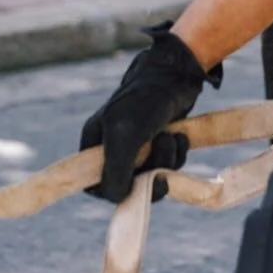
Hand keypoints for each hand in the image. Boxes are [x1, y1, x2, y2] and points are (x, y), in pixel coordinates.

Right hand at [79, 21, 222, 203]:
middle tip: (160, 162)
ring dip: (166, 161)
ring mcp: (138, 144)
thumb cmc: (146, 100)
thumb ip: (116, 171)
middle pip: (128, 184)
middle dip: (149, 174)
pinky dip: (176, 154)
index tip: (132, 185)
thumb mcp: (125, 136)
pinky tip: (178, 134)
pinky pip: (168, 165)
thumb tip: (118, 198)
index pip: (94, 184)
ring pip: (152, 175)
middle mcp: (113, 144)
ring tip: (170, 137)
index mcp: (94, 141)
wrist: (178, 73)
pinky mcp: (159, 141)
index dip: (113, 190)